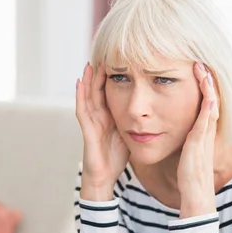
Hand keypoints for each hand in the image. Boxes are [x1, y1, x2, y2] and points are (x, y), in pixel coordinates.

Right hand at [75, 62, 129, 200]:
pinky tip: (79, 83)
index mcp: (109, 117)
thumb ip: (136, 122)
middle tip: (103, 55)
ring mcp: (91, 123)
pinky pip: (82, 110)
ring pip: (88, 97)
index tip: (120, 60)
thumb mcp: (129, 135)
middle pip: (97, 90)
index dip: (114, 77)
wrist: (104, 178)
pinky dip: (80, 96)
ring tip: (89, 64)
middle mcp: (98, 117)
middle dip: (99, 74)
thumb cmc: (116, 158)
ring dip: (87, 80)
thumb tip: (152, 111)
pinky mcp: (87, 131)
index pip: (110, 92)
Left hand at [177, 62, 219, 217]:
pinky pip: (205, 123)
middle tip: (202, 63)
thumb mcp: (185, 151)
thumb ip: (184, 140)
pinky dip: (208, 108)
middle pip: (210, 101)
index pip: (203, 104)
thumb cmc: (188, 175)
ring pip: (210, 107)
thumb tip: (177, 130)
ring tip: (204, 70)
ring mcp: (203, 138)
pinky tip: (208, 95)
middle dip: (207, 82)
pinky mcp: (199, 145)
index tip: (196, 71)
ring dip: (208, 88)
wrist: (195, 195)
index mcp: (200, 133)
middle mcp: (204, 132)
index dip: (202, 88)